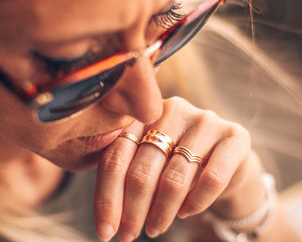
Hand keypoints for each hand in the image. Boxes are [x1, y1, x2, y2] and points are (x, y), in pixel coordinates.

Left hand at [94, 97, 260, 241]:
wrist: (223, 158)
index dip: (107, 197)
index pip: (115, 157)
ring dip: (161, 212)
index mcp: (143, 114)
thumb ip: (126, 175)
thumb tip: (105, 220)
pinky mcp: (234, 136)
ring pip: (174, 178)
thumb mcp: (148, 162)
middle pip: (142, 169)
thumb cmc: (175, 162)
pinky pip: (212, 178)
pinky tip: (186, 213)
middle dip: (132, 211)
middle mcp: (172, 111)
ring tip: (154, 229)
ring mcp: (205, 121)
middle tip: (127, 236)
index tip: (104, 231)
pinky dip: (196, 202)